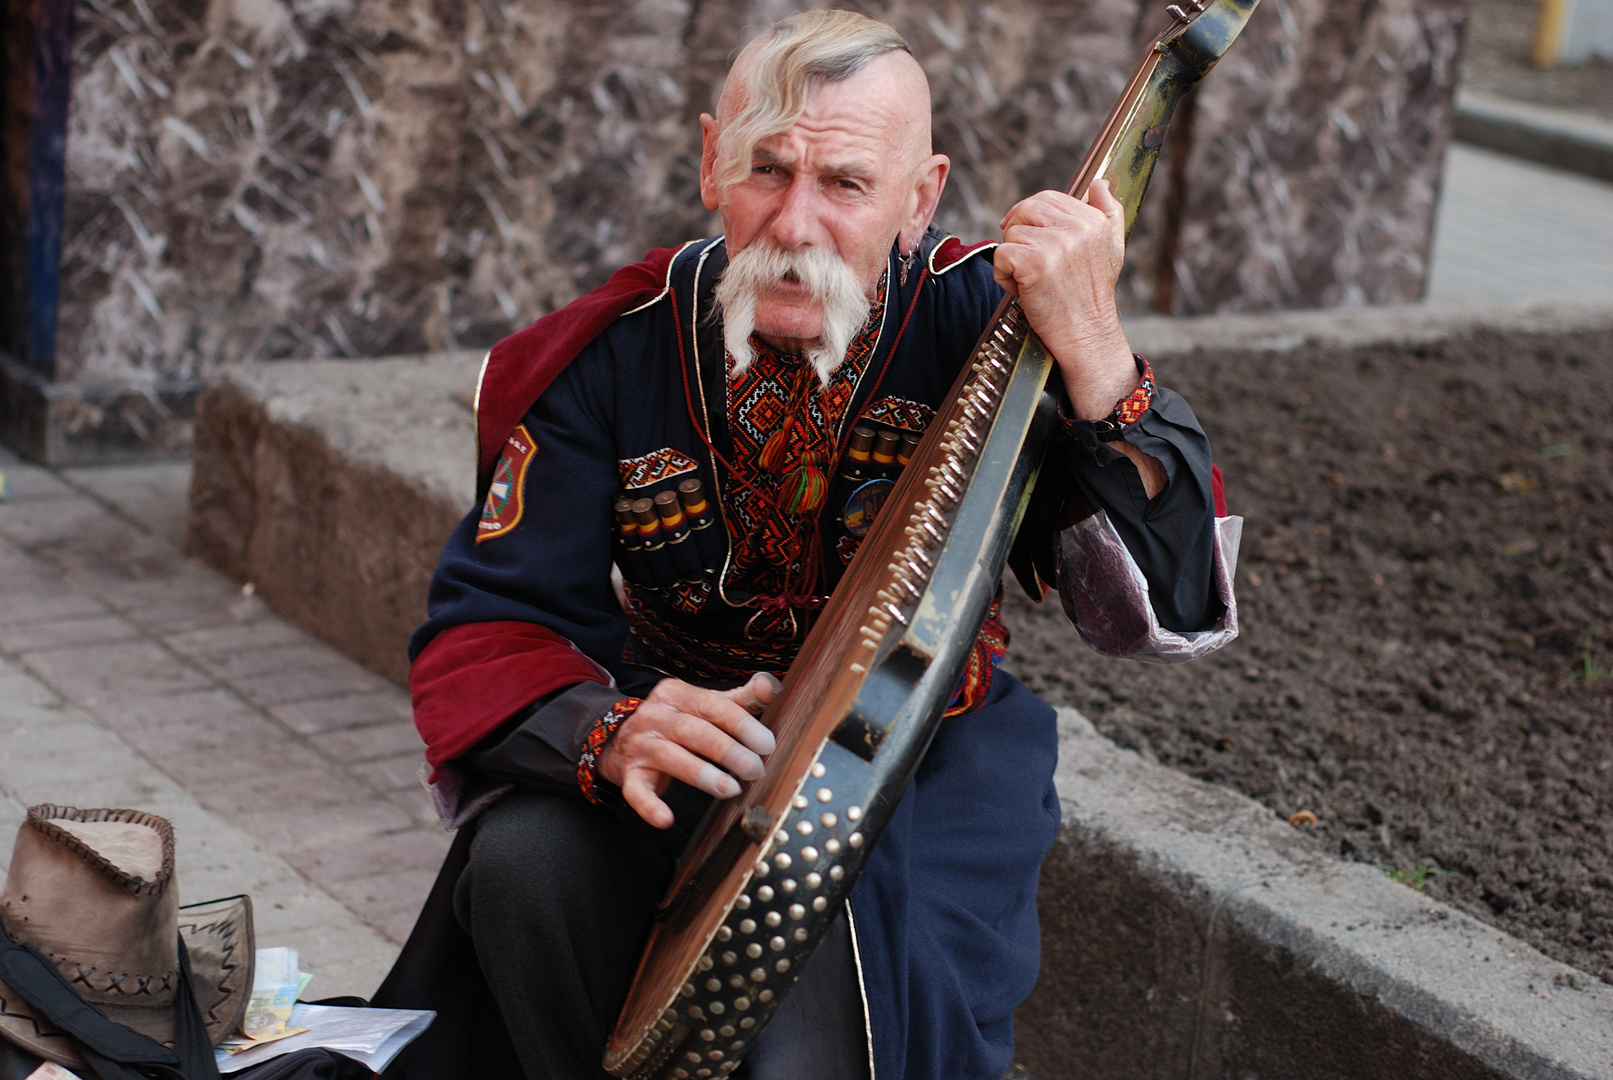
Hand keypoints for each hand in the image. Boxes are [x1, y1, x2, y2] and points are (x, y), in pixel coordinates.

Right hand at [598, 672, 780, 827]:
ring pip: (670, 758)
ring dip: (701, 774)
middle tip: (754, 769)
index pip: (712, 706)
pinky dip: (649, 806)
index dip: (741, 724)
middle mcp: (656, 717)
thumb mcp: (703, 705)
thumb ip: (739, 699)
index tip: (766, 744)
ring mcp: (640, 746)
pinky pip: (637, 791)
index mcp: (677, 695)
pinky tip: (666, 819)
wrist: (619, 738)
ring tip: (730, 790)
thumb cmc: (675, 722)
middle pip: (692, 731)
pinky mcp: (630, 775)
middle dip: (726, 750)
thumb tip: (769, 685)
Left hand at [995, 179, 1166, 498]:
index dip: (1031, 221)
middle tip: (1033, 268)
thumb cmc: (1091, 296)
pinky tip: (1025, 293)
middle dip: (1018, 236)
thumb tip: (1099, 182)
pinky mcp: (1032, 261)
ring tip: (1035, 283)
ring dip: (1013, 260)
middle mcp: (1077, 226)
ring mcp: (1054, 242)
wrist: (1086, 336)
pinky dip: (1004, 277)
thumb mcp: (1112, 248)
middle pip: (1023, 211)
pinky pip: (1000, 255)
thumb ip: (1107, 212)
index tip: (1037, 246)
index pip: (1046, 199)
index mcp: (1093, 219)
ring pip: (1010, 234)